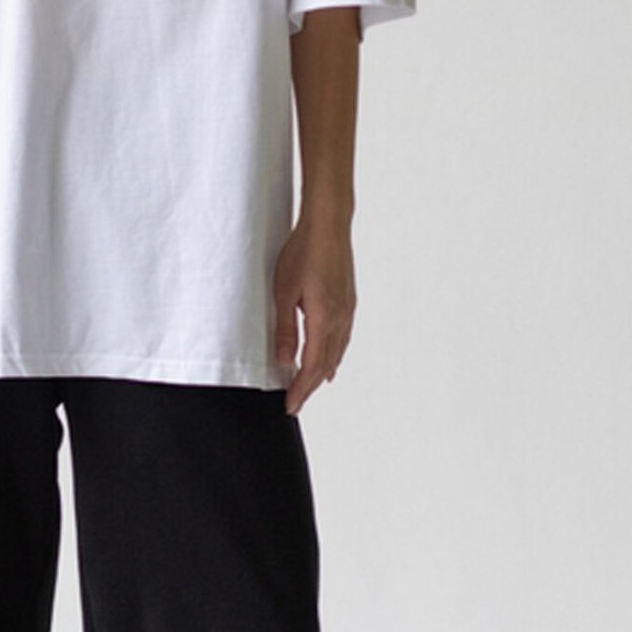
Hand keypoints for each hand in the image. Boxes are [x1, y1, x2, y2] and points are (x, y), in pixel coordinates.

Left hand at [272, 212, 356, 414]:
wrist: (329, 226)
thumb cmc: (303, 252)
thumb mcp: (283, 292)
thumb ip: (285, 329)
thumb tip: (284, 361)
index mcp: (324, 319)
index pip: (311, 366)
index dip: (301, 389)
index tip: (290, 405)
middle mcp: (340, 319)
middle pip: (326, 364)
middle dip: (310, 386)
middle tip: (296, 402)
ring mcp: (347, 311)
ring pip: (337, 353)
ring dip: (322, 372)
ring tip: (310, 387)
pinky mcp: (348, 302)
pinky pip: (342, 339)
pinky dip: (334, 355)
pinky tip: (330, 359)